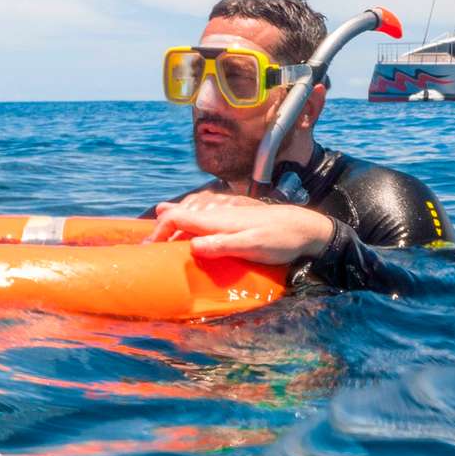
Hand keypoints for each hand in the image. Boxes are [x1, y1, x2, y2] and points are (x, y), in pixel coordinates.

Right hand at [146, 197, 335, 264]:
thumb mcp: (251, 247)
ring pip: (193, 207)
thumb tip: (191, 247)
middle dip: (163, 225)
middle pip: (181, 211)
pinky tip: (195, 220)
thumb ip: (221, 246)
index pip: (178, 218)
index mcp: (218, 219)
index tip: (149, 248)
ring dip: (176, 217)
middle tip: (151, 243)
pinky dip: (192, 213)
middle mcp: (219, 210)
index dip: (159, 231)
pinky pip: (205, 208)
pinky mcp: (237, 212)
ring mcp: (228, 209)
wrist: (305, 227)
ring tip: (164, 228)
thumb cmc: (280, 240)